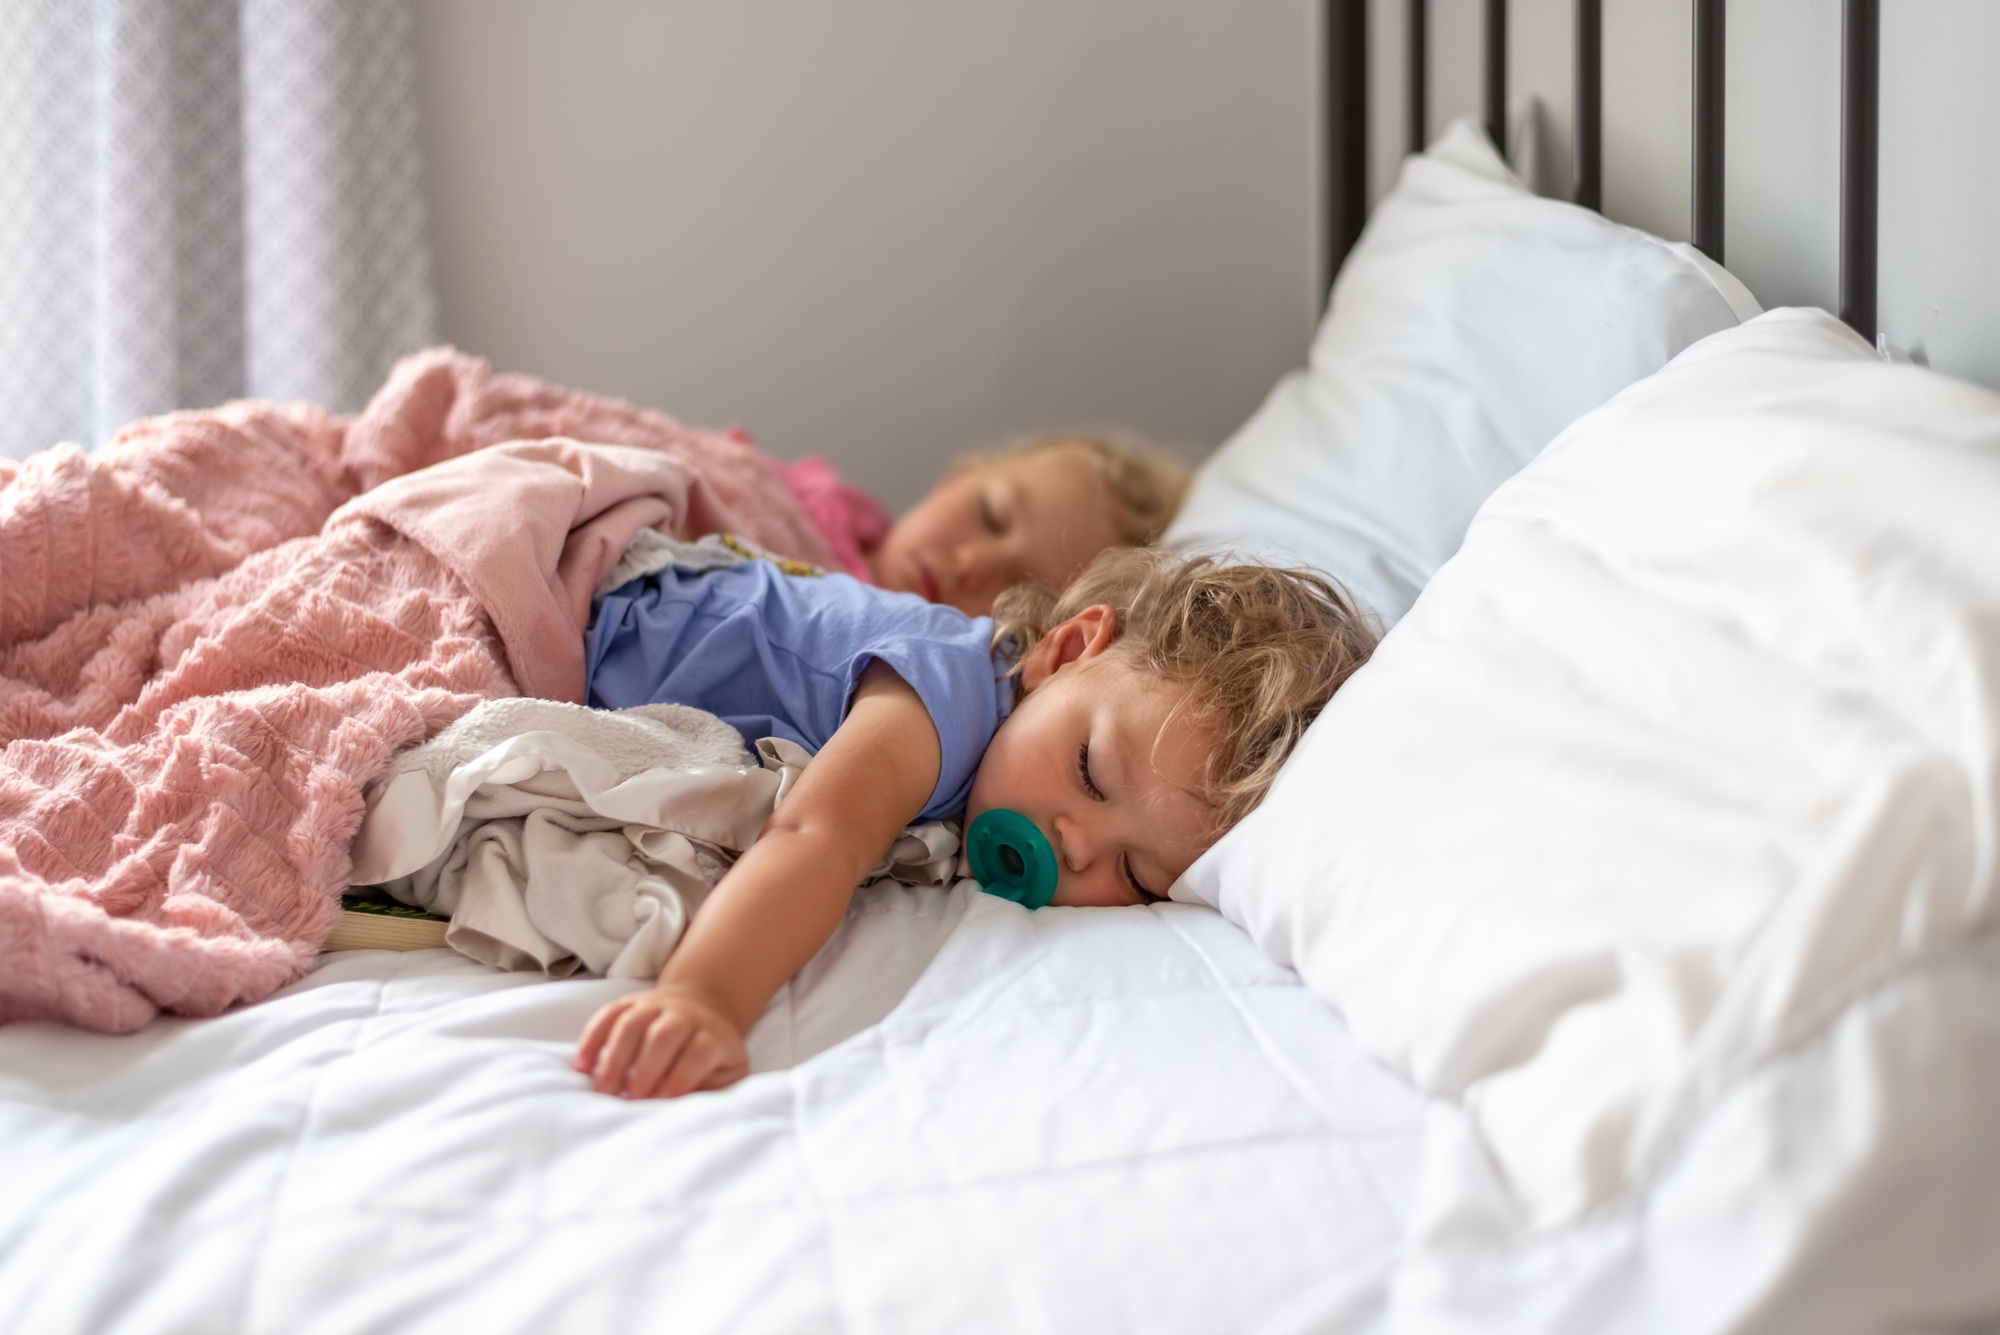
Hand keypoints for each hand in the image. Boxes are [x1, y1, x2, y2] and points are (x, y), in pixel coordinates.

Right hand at [572, 983, 749, 1099]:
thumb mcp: (729, 1071)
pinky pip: (608, 1014)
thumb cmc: (713, 1054)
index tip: (661, 1103)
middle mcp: (684, 1014)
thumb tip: (694, 1115)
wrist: (703, 1006)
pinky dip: (592, 1039)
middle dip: (644, 1071)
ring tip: (604, 1091)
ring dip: (615, 1058)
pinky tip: (582, 1066)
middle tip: (629, 1102)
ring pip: (632, 1023)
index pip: (698, 1052)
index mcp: (713, 1034)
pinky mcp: (631, 1001)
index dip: (680, 1078)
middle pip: (662, 1035)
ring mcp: (655, 1004)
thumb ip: (716, 1091)